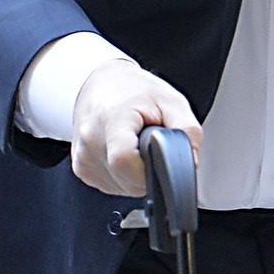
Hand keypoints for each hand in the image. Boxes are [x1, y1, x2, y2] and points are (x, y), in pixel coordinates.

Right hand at [70, 60, 203, 196]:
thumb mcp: (171, 101)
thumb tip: (191, 161)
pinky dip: (124, 176)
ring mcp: (83, 158)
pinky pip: (112, 186)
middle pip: (127, 180)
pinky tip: (125, 154)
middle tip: (150, 146)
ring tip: (135, 145)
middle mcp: (91, 140)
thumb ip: (187, 131)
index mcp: (111, 120)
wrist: (102, 85)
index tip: (158, 159)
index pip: (124, 162)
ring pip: (122, 187)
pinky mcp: (82, 170)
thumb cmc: (134, 90)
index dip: (149, 170)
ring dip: (136, 175)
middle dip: (148, 172)